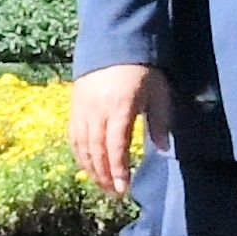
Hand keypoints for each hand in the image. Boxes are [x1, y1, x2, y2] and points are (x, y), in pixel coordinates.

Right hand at [66, 60, 158, 195]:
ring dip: (91, 168)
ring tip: (102, 185)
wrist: (114, 41)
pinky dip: (79, 153)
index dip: (119, 170)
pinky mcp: (75, 105)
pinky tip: (86, 165)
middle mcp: (97, 110)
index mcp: (120, 107)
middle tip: (114, 194)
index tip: (124, 188)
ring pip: (82, 145)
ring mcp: (83, 107)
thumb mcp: (158, 92)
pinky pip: (73, 135)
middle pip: (97, 150)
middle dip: (105, 175)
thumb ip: (159, 121)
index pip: (116, 146)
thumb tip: (163, 150)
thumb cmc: (143, 68)